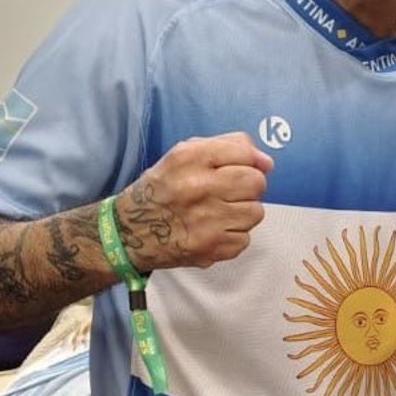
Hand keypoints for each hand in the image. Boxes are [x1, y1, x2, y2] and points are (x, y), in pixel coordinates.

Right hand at [113, 131, 272, 270]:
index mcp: (188, 159)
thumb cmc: (163, 189)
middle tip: (232, 192)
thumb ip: (228, 146)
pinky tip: (214, 230)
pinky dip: (233, 236)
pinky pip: (244, 239)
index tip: (245, 167)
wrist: (128, 233)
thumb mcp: (184, 154)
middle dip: (250, 187)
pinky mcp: (209, 248)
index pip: (244, 152)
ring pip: (255, 212)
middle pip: (256, 183)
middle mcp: (197, 188)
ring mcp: (205, 221)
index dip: (251, 160)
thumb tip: (266, 162)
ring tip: (221, 212)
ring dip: (243, 212)